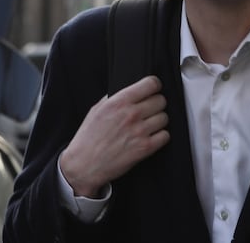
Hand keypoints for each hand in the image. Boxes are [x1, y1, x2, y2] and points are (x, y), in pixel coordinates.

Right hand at [59, 75, 169, 196]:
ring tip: (149, 125)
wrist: (84, 164)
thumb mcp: (97, 109)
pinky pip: (165, 136)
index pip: (150, 84)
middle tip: (150, 110)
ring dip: (159, 121)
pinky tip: (151, 137)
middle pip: (161, 100)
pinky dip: (161, 136)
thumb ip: (115, 98)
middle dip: (156, 104)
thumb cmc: (88, 138)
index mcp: (119, 102)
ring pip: (164, 117)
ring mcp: (139, 131)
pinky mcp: (145, 148)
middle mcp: (131, 114)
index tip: (153, 89)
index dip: (154, 86)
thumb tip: (131, 90)